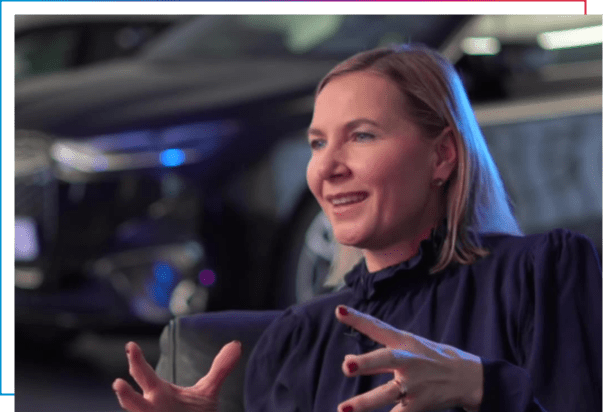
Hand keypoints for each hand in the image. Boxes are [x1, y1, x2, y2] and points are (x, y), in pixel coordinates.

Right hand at [113, 340, 241, 411]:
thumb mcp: (208, 391)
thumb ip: (220, 368)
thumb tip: (237, 344)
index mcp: (159, 393)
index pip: (143, 374)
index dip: (137, 360)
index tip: (131, 345)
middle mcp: (152, 409)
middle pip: (135, 403)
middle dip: (126, 395)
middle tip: (118, 383)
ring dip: (132, 410)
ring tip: (124, 399)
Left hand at [335, 305, 482, 411]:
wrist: (468, 377)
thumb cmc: (430, 358)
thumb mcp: (409, 348)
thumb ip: (378, 355)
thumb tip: (347, 362)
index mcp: (404, 342)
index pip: (378, 327)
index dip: (358, 319)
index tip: (340, 311)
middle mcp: (408, 361)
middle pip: (385, 360)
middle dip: (366, 364)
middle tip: (346, 367)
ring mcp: (414, 384)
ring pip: (386, 394)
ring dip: (364, 402)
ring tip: (343, 409)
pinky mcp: (419, 405)